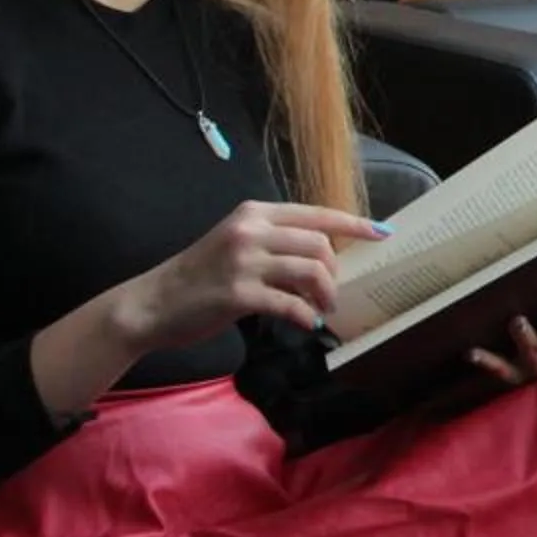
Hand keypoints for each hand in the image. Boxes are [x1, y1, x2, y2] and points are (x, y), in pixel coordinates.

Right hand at [115, 201, 387, 353]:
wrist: (152, 303)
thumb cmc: (199, 276)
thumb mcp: (236, 243)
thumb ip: (275, 241)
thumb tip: (323, 257)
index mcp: (254, 212)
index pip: (317, 212)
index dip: (354, 223)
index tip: (383, 232)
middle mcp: (251, 230)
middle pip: (320, 244)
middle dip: (334, 272)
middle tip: (330, 294)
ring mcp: (244, 261)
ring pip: (310, 271)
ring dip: (325, 295)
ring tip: (321, 309)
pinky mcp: (238, 293)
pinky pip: (290, 304)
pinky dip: (305, 316)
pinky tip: (306, 323)